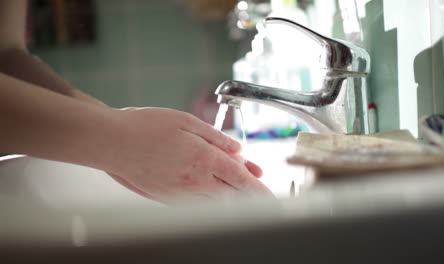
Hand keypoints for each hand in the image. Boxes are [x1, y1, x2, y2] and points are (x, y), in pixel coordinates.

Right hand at [106, 107, 271, 202]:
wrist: (112, 142)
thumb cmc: (146, 127)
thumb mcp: (186, 121)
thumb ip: (216, 138)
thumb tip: (238, 150)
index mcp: (204, 158)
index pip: (242, 180)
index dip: (259, 189)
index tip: (271, 196)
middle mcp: (196, 181)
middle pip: (233, 195)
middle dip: (249, 193)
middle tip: (257, 185)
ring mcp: (181, 193)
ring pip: (216, 202)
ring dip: (231, 195)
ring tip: (234, 181)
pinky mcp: (168, 199)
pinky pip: (197, 203)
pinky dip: (210, 197)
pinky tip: (208, 184)